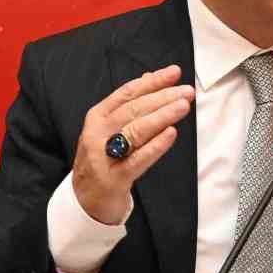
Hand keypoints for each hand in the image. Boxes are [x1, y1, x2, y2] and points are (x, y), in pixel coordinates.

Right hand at [72, 65, 194, 223]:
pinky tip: (171, 134)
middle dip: (163, 97)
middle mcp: (98, 133)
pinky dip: (155, 145)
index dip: (152, 81)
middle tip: (187, 91)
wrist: (85, 200)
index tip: (175, 72)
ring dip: (162, 116)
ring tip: (183, 107)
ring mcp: (104, 155)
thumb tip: (149, 77)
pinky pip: (138, 159)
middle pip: (133, 109)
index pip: (127, 93)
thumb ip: (128, 105)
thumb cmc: (102, 160)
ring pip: (136, 130)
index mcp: (98, 117)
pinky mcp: (114, 177)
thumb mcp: (109, 129)